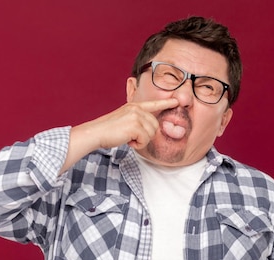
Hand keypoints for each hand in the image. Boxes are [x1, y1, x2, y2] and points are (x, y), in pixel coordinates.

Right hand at [62, 98, 178, 172]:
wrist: (96, 133)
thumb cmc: (108, 130)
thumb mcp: (124, 120)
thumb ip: (137, 120)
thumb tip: (151, 129)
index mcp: (134, 106)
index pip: (153, 104)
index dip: (166, 103)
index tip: (177, 101)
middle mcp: (136, 109)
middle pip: (155, 125)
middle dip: (146, 135)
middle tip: (131, 136)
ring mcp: (136, 116)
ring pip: (151, 133)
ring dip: (141, 140)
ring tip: (128, 137)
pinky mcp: (135, 125)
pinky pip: (146, 139)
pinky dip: (138, 144)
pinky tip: (128, 141)